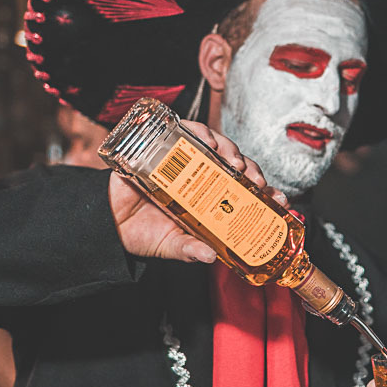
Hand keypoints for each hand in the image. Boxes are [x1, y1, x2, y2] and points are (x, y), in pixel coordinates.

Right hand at [108, 120, 285, 260]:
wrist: (107, 224)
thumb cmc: (142, 234)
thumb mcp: (170, 246)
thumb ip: (188, 250)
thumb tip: (208, 256)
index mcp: (209, 200)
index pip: (245, 190)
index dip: (265, 191)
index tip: (279, 198)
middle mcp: (201, 177)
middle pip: (235, 164)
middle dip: (251, 168)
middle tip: (256, 179)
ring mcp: (182, 161)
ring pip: (214, 144)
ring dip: (228, 147)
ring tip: (231, 160)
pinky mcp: (160, 148)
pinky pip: (182, 131)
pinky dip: (196, 131)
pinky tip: (204, 141)